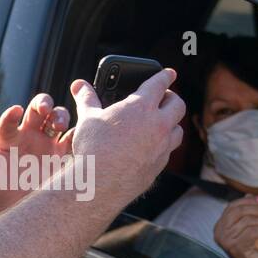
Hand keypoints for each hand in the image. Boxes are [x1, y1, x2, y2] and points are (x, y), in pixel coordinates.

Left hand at [0, 93, 72, 213]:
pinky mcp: (64, 158)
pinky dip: (78, 135)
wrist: (15, 213)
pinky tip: (77, 136)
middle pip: (40, 110)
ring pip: (59, 120)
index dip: (13, 114)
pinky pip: (74, 141)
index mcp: (9, 137)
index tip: (15, 112)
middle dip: (44, 104)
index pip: (11, 119)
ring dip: (60, 116)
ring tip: (59, 124)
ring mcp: (48, 145)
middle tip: (45, 109)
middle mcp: (30, 136)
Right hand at [68, 68, 185, 208]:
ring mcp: (162, 146)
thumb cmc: (94, 148)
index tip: (169, 73)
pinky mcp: (159, 165)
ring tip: (161, 123)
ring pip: (178, 130)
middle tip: (163, 98)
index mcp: (141, 106)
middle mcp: (158, 124)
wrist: (100, 184)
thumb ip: (87, 99)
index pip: (160, 83)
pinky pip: (168, 151)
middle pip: (178, 105)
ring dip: (172, 123)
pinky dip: (163, 145)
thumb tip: (79, 85)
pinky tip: (152, 146)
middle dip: (172, 98)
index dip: (165, 75)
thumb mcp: (88, 118)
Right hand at [214, 195, 257, 257]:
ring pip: (249, 221)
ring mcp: (227, 241)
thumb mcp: (251, 227)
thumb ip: (249, 212)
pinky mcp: (237, 249)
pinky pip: (253, 232)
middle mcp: (220, 233)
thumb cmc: (253, 251)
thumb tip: (252, 195)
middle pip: (240, 212)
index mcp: (220, 226)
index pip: (232, 206)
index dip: (249, 201)